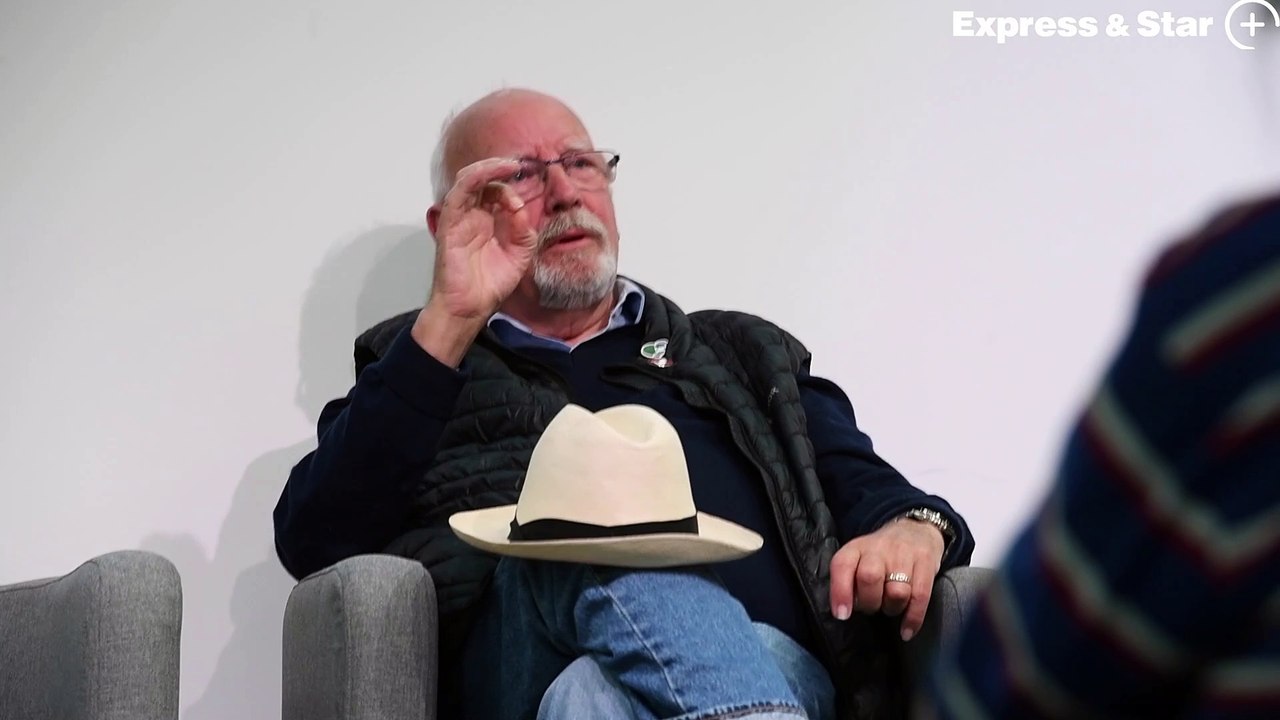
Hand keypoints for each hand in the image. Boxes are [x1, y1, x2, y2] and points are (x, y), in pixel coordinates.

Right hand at [427, 157, 538, 320]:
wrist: (470, 308)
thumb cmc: (491, 284)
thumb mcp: (519, 256)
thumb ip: (524, 233)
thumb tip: (520, 209)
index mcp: (488, 221)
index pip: (496, 192)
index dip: (510, 190)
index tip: (521, 206)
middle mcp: (472, 216)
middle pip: (480, 179)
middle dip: (497, 168)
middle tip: (516, 166)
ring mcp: (459, 219)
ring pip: (467, 180)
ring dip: (486, 169)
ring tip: (507, 166)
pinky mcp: (449, 225)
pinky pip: (457, 196)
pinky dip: (473, 181)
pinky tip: (489, 176)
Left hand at [828, 518, 944, 641]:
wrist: (916, 530)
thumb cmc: (881, 554)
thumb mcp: (859, 558)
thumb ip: (848, 580)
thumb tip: (843, 611)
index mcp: (857, 548)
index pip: (842, 565)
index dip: (840, 592)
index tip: (842, 614)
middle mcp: (879, 548)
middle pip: (870, 578)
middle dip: (869, 603)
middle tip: (871, 607)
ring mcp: (904, 554)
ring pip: (897, 592)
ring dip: (892, 608)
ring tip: (890, 607)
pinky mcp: (926, 563)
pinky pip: (920, 597)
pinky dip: (912, 619)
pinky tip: (906, 631)